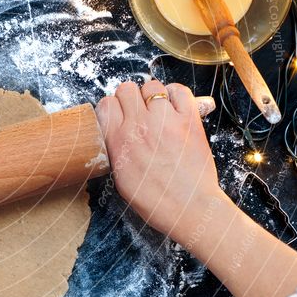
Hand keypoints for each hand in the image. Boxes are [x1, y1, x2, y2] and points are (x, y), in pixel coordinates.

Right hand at [95, 80, 225, 242]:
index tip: (120, 115)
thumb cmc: (156, 201)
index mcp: (118, 141)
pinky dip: (176, 94)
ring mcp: (165, 120)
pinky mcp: (189, 120)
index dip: (113, 107)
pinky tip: (175, 107)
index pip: (106, 103)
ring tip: (158, 111)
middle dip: (130, 98)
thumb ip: (116, 148)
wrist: (189, 209)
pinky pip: (179, 91)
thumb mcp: (121, 178)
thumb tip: (118, 129)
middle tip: (139, 112)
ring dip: (153, 95)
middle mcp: (138, 126)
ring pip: (151, 86)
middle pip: (126, 89)